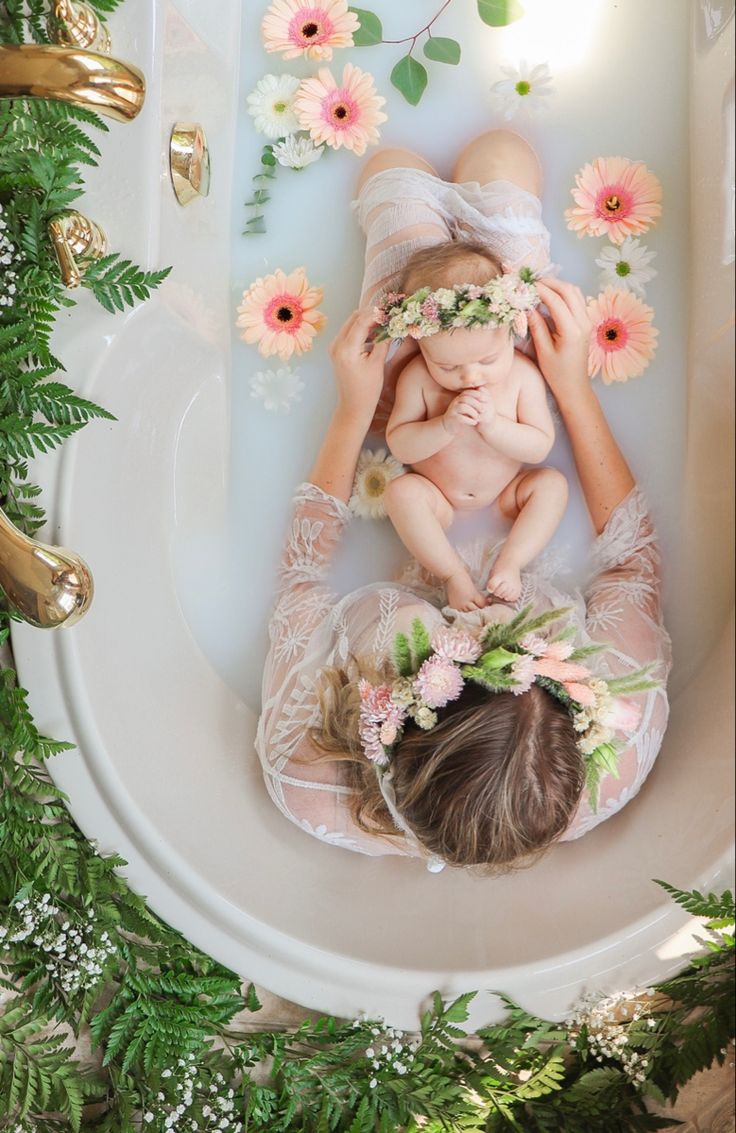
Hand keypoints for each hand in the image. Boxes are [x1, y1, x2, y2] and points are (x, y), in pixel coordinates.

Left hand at [328, 307, 390, 422]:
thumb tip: (391, 324)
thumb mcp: (378, 364)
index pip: (361, 321)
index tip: (390, 310)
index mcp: (347, 349)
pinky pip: (349, 332)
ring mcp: (334, 346)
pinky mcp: (336, 350)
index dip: (377, 313)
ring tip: (384, 324)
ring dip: (367, 320)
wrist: (353, 406)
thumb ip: (383, 341)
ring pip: (351, 323)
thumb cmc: (367, 390)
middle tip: (388, 315)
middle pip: (354, 318)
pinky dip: (361, 329)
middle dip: (371, 314)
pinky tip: (374, 333)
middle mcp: (337, 344)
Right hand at [442, 389, 491, 434]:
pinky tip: (474, 422)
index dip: (477, 394)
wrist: (450, 425)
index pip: (468, 392)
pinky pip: (460, 418)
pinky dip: (469, 420)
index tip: (485, 400)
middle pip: (466, 399)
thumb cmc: (462, 415)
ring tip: (477, 417)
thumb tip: (485, 394)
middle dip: (476, 404)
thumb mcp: (468, 407)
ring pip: (463, 407)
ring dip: (473, 412)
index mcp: (460, 397)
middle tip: (483, 410)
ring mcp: (453, 410)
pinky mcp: (452, 418)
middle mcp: (455, 402)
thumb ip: (474, 401)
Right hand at [527, 278, 592, 406]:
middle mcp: (583, 322)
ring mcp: (587, 320)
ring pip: (575, 292)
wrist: (574, 386)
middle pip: (569, 290)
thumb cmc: (557, 373)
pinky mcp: (585, 322)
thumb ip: (536, 326)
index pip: (556, 300)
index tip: (526, 285)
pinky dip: (563, 293)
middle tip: (532, 282)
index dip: (540, 290)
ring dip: (558, 286)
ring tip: (540, 287)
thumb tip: (527, 306)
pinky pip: (576, 300)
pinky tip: (550, 297)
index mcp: (572, 330)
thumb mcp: (543, 351)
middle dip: (550, 282)